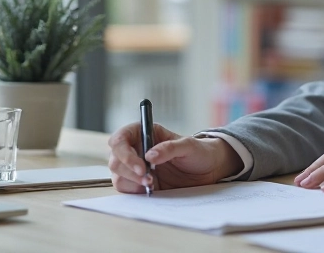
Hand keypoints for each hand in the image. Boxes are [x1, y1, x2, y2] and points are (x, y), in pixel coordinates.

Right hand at [107, 123, 243, 193]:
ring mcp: (135, 167)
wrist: (207, 171)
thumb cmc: (198, 152)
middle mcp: (136, 149)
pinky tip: (150, 189)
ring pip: (117, 174)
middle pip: (115, 158)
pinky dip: (134, 190)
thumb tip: (149, 155)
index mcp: (144, 133)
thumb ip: (170, 148)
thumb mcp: (189, 146)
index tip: (140, 165)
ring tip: (152, 184)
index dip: (124, 151)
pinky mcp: (139, 183)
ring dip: (131, 181)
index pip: (120, 138)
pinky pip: (126, 188)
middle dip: (128, 170)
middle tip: (148, 178)